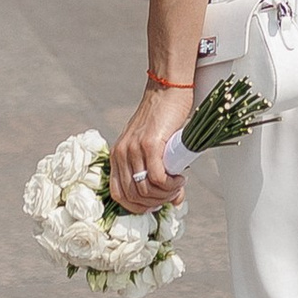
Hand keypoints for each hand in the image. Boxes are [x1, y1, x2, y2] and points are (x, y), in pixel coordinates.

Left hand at [109, 87, 191, 214]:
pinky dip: (170, 184)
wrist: (167, 91)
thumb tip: (175, 201)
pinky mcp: (149, 144)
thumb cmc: (163, 119)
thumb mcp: (154, 147)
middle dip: (155, 203)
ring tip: (178, 185)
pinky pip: (157, 177)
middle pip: (133, 196)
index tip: (154, 205)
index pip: (118, 195)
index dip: (137, 207)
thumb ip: (159, 173)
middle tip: (172, 194)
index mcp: (117, 155)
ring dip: (165, 194)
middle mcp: (121, 154)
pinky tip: (180, 178)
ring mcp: (133, 149)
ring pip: (146, 189)